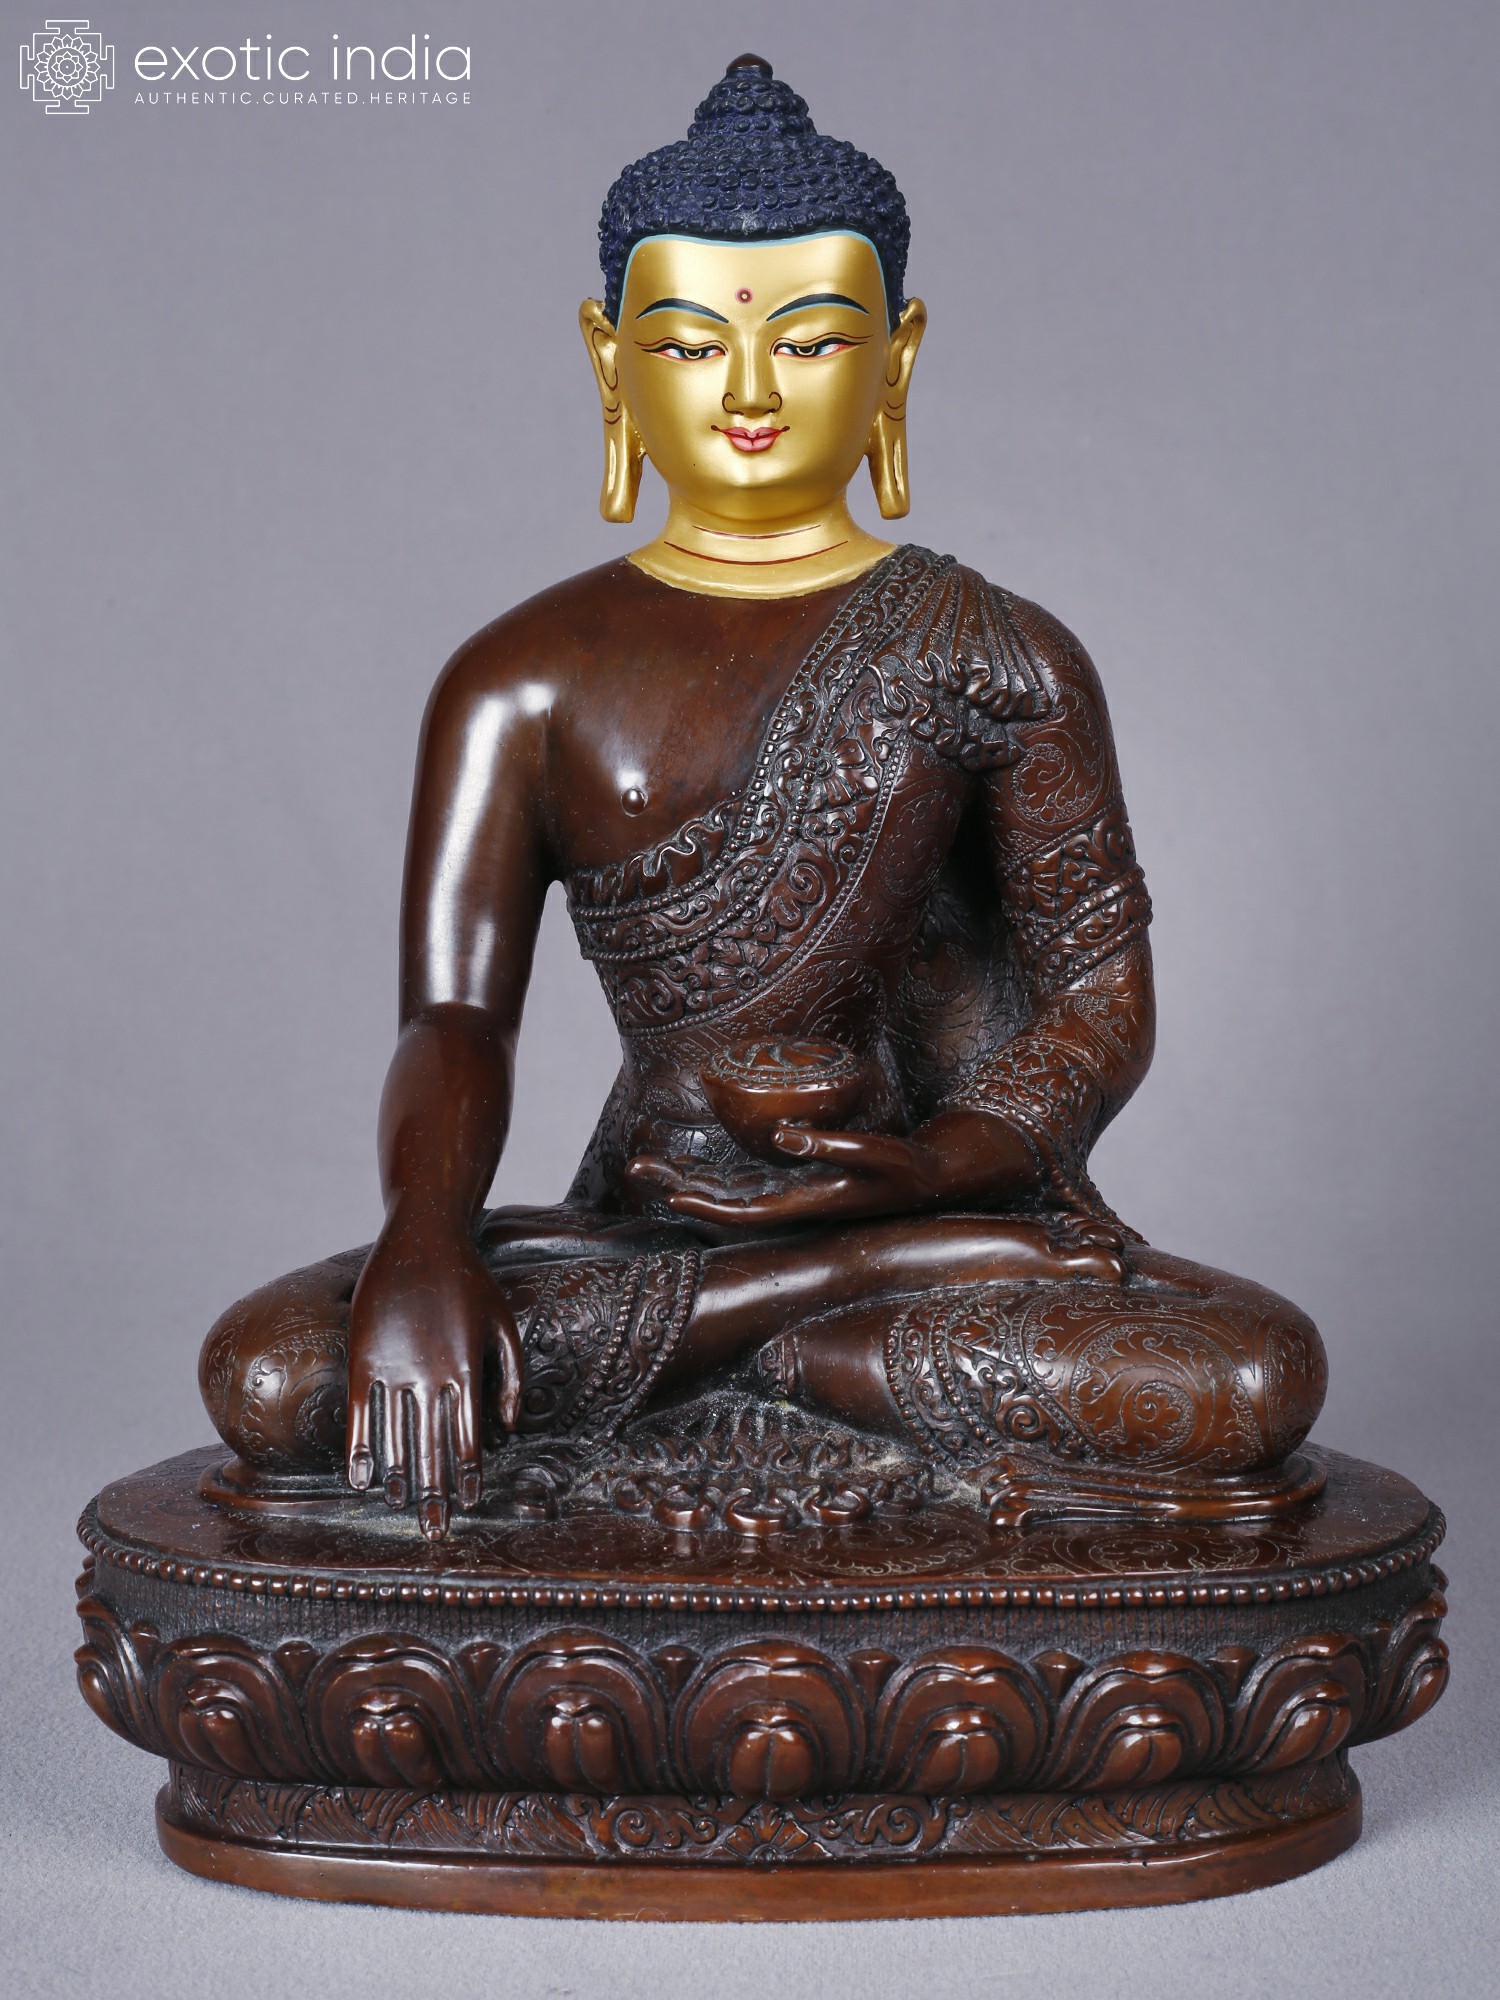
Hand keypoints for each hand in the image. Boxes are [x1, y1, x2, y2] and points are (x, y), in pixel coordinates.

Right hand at [345, 1217, 522, 1539]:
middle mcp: (429, 1374)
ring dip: (398, 1477)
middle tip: (435, 1532)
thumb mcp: (503, 1323)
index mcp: (466, 1368)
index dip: (469, 1474)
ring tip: (400, 1507)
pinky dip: (360, 1450)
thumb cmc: (470, 1281)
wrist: (421, 1238)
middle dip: (435, 1494)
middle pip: (432, 1448)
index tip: (470, 1503)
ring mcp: (393, 1366)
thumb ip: (512, 1377)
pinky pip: (361, 1414)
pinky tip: (361, 1480)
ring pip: (395, 1437)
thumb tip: (510, 1429)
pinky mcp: (363, 1356)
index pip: (470, 1437)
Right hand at [628, 1109, 1036, 1229]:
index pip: (739, 1207)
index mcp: (816, 1201)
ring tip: (688, 1186)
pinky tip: (790, 1135)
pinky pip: (862, 1157)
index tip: (637, 1172)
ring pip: (800, 1200)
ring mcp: (867, 1192)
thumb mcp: (850, 1156)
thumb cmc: (905, 1162)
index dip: (685, 1194)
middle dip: (692, 1202)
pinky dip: (826, 1148)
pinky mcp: (905, 1170)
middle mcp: (833, 1207)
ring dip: (745, 1200)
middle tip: (640, 1180)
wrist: (980, 1164)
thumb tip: (769, 1129)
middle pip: (751, 1215)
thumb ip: (810, 1150)